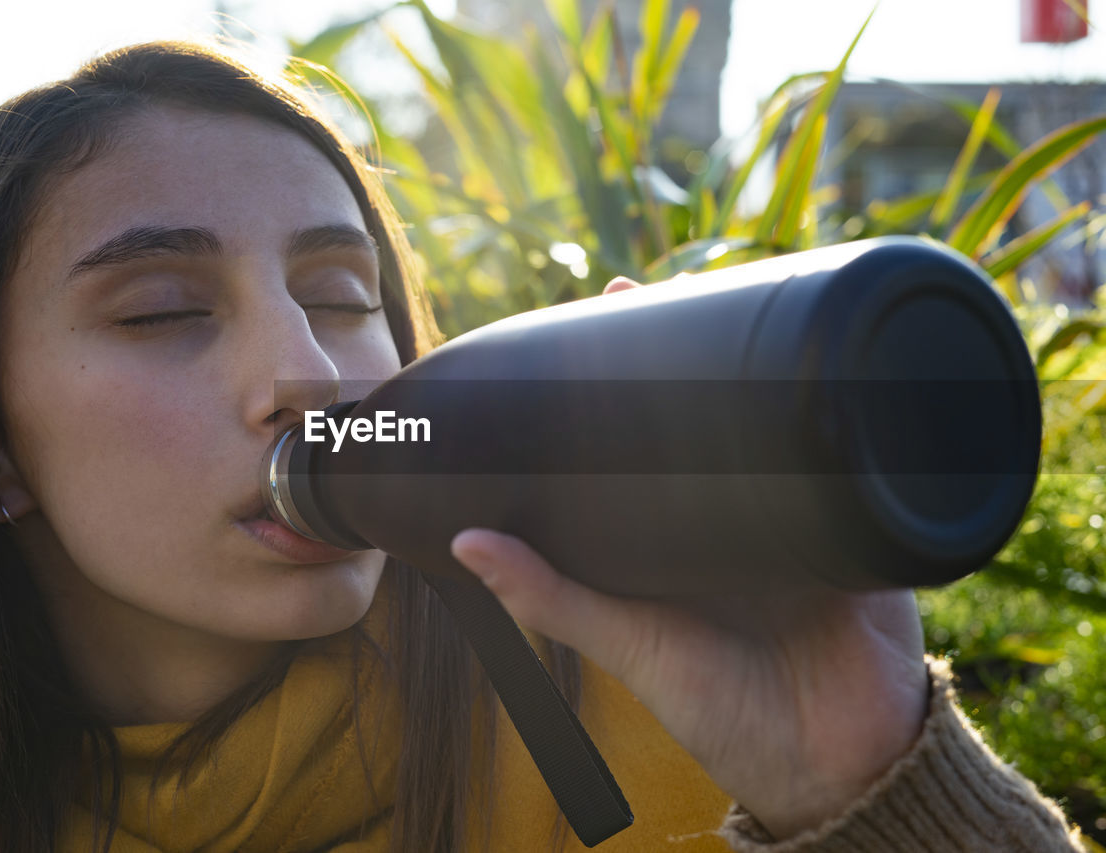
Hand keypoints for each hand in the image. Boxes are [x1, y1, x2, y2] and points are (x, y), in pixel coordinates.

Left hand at [448, 275, 930, 840]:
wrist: (832, 757)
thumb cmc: (720, 707)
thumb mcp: (629, 646)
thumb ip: (553, 599)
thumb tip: (465, 543)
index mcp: (671, 531)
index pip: (637, 435)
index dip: (613, 376)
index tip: (589, 311)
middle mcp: (727, 507)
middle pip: (703, 409)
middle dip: (679, 342)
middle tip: (639, 282)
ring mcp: (792, 503)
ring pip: (770, 413)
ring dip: (751, 355)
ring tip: (717, 288)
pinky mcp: (855, 514)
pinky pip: (850, 448)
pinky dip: (838, 403)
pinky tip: (819, 351)